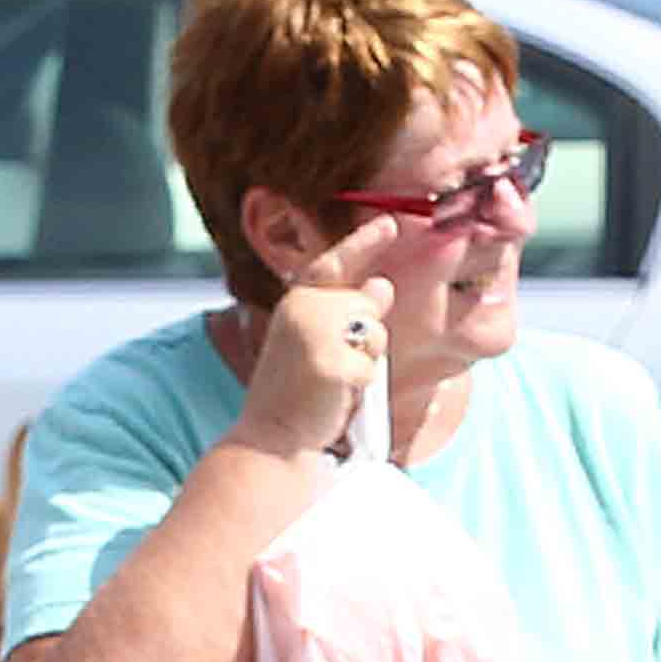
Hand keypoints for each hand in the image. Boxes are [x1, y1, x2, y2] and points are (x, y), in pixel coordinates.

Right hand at [225, 214, 416, 463]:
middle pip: (367, 303)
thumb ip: (344, 312)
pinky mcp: (333, 363)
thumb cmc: (294, 395)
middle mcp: (304, 309)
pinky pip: (372, 366)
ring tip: (333, 383)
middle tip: (332, 367)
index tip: (390, 222)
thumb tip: (382, 285)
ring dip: (367, 361)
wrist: (270, 439)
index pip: (334, 263)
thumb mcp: (315, 343)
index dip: (363, 242)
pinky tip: (336, 398)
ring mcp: (318, 334)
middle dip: (366, 335)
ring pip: (376, 332)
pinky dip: (362, 387)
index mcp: (295, 301)